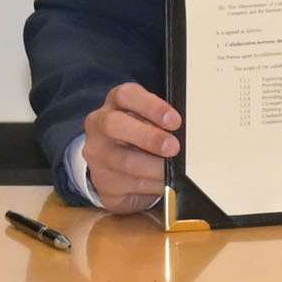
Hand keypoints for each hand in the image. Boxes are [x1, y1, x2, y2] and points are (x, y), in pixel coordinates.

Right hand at [82, 81, 180, 212]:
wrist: (115, 163)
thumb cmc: (140, 133)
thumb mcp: (149, 119)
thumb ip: (162, 121)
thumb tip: (185, 133)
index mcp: (115, 102)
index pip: (126, 95)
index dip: (152, 107)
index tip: (175, 121)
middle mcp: (99, 125)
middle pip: (115, 125)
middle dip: (149, 137)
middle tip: (173, 147)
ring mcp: (96, 155)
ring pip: (124, 161)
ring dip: (154, 168)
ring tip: (172, 171)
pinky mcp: (102, 182)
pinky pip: (127, 186)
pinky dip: (150, 186)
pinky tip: (162, 184)